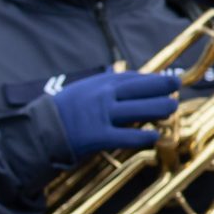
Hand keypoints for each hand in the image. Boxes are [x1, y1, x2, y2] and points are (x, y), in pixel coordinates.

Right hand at [49, 69, 180, 160]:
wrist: (38, 132)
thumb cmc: (61, 112)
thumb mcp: (81, 90)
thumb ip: (103, 86)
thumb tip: (125, 77)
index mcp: (99, 84)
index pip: (132, 77)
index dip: (152, 78)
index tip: (166, 79)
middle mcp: (103, 95)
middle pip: (141, 88)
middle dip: (162, 86)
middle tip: (176, 86)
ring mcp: (101, 115)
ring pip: (140, 110)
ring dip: (160, 109)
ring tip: (172, 109)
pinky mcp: (98, 136)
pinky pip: (128, 136)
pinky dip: (144, 136)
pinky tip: (156, 136)